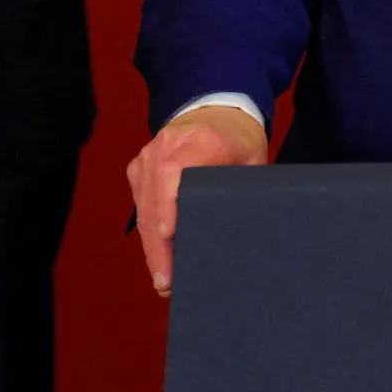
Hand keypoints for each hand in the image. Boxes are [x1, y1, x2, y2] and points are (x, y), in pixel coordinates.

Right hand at [127, 104, 270, 296]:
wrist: (213, 110)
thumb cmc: (238, 139)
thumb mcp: (252, 157)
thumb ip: (245, 187)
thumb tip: (246, 232)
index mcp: (199, 139)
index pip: (174, 169)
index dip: (168, 202)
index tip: (168, 233)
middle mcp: (166, 145)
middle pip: (154, 197)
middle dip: (158, 243)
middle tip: (167, 281)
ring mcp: (147, 156)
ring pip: (143, 207)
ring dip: (151, 246)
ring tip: (163, 281)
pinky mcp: (138, 168)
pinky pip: (139, 205)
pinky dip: (146, 234)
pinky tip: (157, 260)